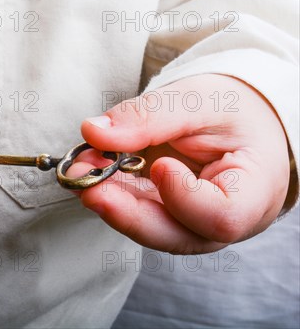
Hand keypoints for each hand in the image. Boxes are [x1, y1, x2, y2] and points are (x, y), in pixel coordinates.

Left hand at [75, 74, 289, 253]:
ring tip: (80, 170)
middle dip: (125, 210)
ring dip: (109, 200)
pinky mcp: (164, 215)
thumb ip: (149, 116)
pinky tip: (89, 169)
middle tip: (85, 179)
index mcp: (255, 192)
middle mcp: (224, 221)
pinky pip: (135, 212)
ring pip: (147, 228)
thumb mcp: (198, 100)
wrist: (236, 118)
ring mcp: (192, 223)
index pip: (222, 217)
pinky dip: (110, 192)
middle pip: (175, 234)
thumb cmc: (231, 110)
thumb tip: (94, 132)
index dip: (185, 199)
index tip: (160, 165)